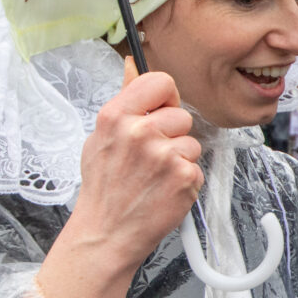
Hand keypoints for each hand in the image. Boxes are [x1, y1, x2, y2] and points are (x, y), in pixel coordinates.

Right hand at [37, 58, 202, 297]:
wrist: (106, 233)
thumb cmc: (104, 187)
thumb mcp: (101, 137)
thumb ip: (124, 101)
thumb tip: (132, 64)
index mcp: (116, 116)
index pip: (160, 81)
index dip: (165, 98)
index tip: (159, 113)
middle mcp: (140, 132)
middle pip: (181, 114)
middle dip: (172, 134)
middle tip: (151, 158)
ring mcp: (164, 155)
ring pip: (191, 142)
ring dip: (180, 159)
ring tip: (155, 177)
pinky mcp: (184, 176)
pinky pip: (196, 166)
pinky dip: (185, 180)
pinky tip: (163, 190)